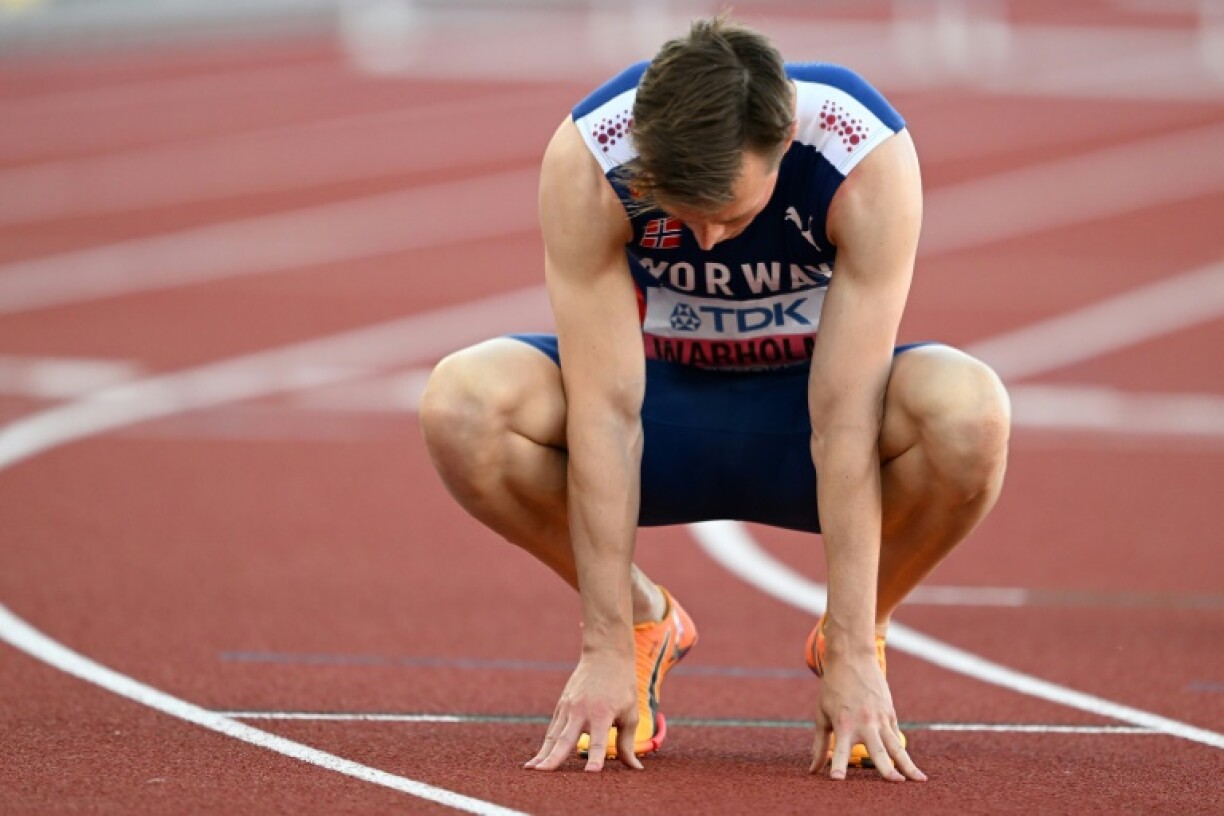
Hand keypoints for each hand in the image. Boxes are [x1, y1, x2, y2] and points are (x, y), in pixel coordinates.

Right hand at [525, 651, 642, 771]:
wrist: (606, 656)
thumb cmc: (622, 687)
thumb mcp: (630, 714)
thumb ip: (628, 743)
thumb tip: (636, 768)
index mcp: (602, 714)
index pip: (598, 741)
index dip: (596, 757)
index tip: (591, 772)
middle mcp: (581, 711)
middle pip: (565, 738)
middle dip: (553, 757)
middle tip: (542, 772)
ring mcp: (568, 707)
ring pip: (553, 735)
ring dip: (542, 753)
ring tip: (531, 770)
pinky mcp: (562, 705)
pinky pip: (553, 728)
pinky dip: (545, 744)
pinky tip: (538, 759)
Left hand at [810, 651, 925, 781]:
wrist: (853, 659)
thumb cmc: (833, 688)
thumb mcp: (821, 714)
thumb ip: (819, 744)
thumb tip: (813, 770)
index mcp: (844, 724)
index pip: (840, 750)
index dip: (838, 765)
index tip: (837, 779)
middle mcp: (864, 723)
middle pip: (879, 751)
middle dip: (887, 768)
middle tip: (895, 782)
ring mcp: (881, 719)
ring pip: (897, 746)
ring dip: (908, 765)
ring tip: (919, 780)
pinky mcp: (890, 714)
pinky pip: (896, 737)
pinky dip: (901, 752)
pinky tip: (910, 768)